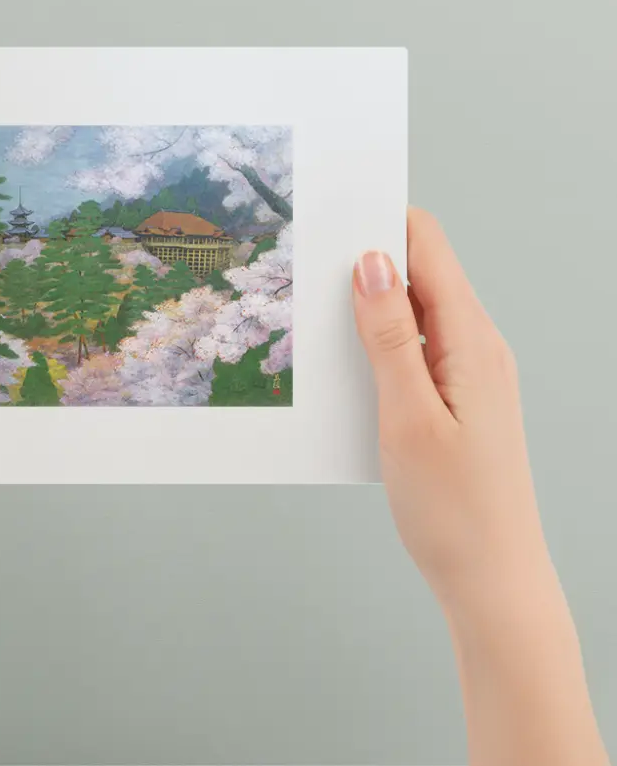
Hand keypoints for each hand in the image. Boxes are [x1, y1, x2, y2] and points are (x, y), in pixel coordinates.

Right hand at [353, 208, 608, 765]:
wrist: (491, 580)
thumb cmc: (453, 508)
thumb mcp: (407, 416)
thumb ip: (389, 334)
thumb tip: (371, 259)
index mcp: (472, 340)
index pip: (428, 247)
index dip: (380, 221)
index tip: (328, 215)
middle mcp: (477, 345)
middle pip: (419, 272)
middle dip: (364, 260)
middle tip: (304, 269)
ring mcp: (469, 371)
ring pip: (414, 311)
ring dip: (367, 305)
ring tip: (313, 314)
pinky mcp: (456, 396)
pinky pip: (415, 347)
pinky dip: (379, 342)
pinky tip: (344, 362)